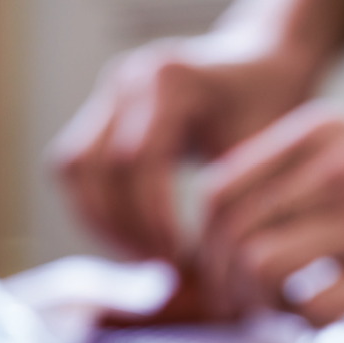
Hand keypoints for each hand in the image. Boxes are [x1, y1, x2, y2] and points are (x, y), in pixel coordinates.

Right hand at [49, 35, 313, 260]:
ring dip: (100, 222)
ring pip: (73, 168)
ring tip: (142, 258)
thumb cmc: (270, 111)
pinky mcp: (99, 111)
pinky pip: (75, 167)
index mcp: (170, 80)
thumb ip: (232, 202)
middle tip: (157, 268)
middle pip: (94, 166)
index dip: (151, 220)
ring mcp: (107, 92)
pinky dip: (96, 208)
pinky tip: (132, 238)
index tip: (175, 261)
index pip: (137, 161)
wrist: (261, 63)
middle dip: (121, 227)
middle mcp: (128, 78)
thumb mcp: (263, 153)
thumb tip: (211, 279)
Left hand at [200, 102, 343, 323]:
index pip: (219, 191)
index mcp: (315, 134)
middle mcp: (334, 169)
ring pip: (263, 267)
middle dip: (224, 284)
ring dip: (258, 305)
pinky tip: (319, 321)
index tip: (214, 271)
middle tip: (240, 306)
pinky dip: (304, 326)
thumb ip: (291, 174)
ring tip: (280, 312)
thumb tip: (230, 233)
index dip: (204, 243)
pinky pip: (314, 308)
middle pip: (233, 235)